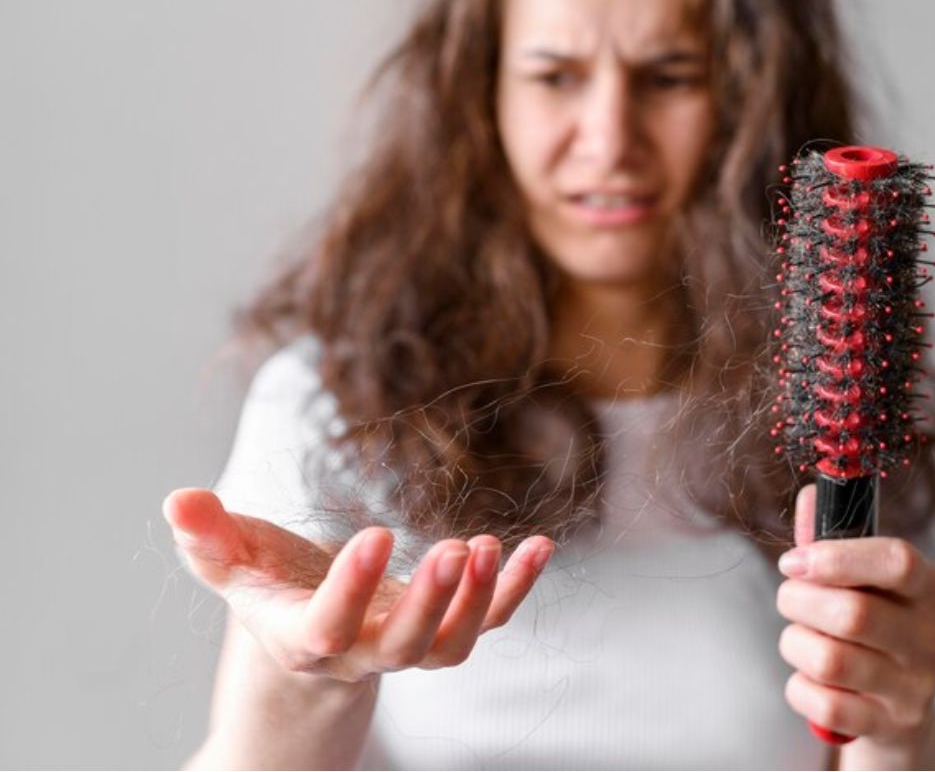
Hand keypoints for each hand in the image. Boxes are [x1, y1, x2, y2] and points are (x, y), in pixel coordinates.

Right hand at [163, 488, 553, 682]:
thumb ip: (209, 538)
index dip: (351, 590)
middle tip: (456, 550)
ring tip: (493, 546)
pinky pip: (489, 620)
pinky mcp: (444, 629)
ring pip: (451, 645)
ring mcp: (409, 646)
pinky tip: (540, 546)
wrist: (312, 636)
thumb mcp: (234, 565)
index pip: (327, 627)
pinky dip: (516, 589)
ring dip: (479, 600)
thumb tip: (177, 500)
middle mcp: (362, 652)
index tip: (376, 533)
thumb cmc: (270, 591)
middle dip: (431, 603)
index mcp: (304, 637)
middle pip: (403, 647)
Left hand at [775, 484, 934, 745]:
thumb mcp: (859, 581)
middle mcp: (930, 636)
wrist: (894, 708)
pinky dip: (799, 689)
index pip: (898, 562)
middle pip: (853, 614)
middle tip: (789, 598)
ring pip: (831, 660)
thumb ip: (831, 539)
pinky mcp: (890, 725)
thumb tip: (811, 493)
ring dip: (795, 644)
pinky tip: (810, 678)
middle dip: (799, 602)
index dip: (838, 557)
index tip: (794, 560)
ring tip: (800, 639)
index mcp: (926, 588)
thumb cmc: (870, 628)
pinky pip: (823, 704)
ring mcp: (913, 686)